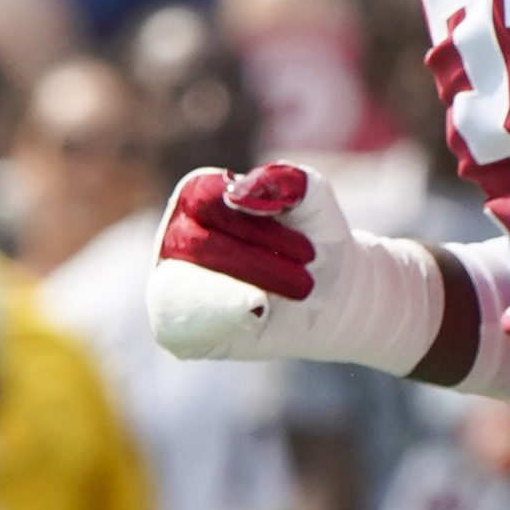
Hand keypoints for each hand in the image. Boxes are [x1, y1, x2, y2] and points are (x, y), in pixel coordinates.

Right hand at [148, 162, 438, 375]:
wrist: (336, 295)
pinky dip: (219, 323)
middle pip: (197, 245)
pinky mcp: (180, 328)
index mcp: (198, 196)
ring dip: (243, 296)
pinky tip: (257, 317)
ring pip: (184, 287)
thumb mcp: (315, 198)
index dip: (256, 226)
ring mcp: (173, 282)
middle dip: (258, 264)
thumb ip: (284, 180)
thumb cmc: (317, 240)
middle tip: (307, 283)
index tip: (307, 250)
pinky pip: (177, 329)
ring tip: (296, 297)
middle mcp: (175, 236)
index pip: (204, 200)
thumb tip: (236, 194)